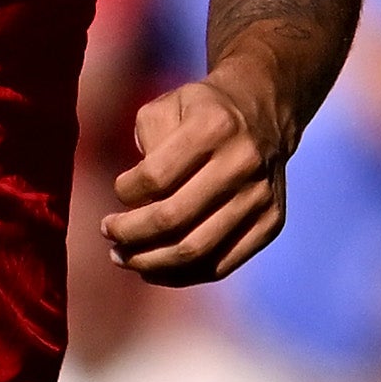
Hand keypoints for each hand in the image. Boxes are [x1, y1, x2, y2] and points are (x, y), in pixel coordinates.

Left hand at [104, 73, 287, 282]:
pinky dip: (180, 275)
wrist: (263, 114)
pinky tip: (153, 268)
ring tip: (123, 257)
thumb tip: (135, 205)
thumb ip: (145, 144)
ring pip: (195, 250)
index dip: (126, 192)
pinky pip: (219, 266)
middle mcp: (243, 163)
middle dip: (130, 233)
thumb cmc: (200, 113)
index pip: (155, 178)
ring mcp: (261, 197)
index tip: (120, 192)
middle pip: (173, 219)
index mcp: (214, 127)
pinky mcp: (272, 223)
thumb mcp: (166, 106)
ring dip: (149, 262)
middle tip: (108, 233)